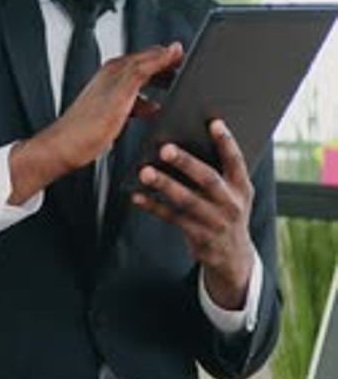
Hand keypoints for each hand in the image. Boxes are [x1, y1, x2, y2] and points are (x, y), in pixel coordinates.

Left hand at [8, 42, 182, 203]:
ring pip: (141, 82)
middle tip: (184, 73)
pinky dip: (148, 101)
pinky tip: (153, 110)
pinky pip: (134, 99)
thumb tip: (167, 50)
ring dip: (158, 84)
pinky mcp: (110, 109)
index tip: (185, 56)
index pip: (150, 54)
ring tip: (174, 89)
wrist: (64, 149)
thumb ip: (145, 69)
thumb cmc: (87, 127)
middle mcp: (112, 77)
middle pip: (146, 66)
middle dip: (166, 68)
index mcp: (116, 69)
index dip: (169, 54)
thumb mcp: (123, 94)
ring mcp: (110, 93)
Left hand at [132, 119, 255, 309]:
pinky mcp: (199, 236)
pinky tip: (137, 196)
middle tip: (165, 148)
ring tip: (144, 171)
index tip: (213, 122)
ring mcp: (215, 222)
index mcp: (242, 186)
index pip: (236, 160)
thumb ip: (218, 170)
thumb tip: (185, 140)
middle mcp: (232, 203)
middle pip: (208, 179)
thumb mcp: (233, 192)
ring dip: (165, 184)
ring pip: (187, 200)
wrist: (234, 256)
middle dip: (186, 163)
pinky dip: (153, 206)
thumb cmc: (226, 209)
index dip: (226, 141)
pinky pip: (172, 218)